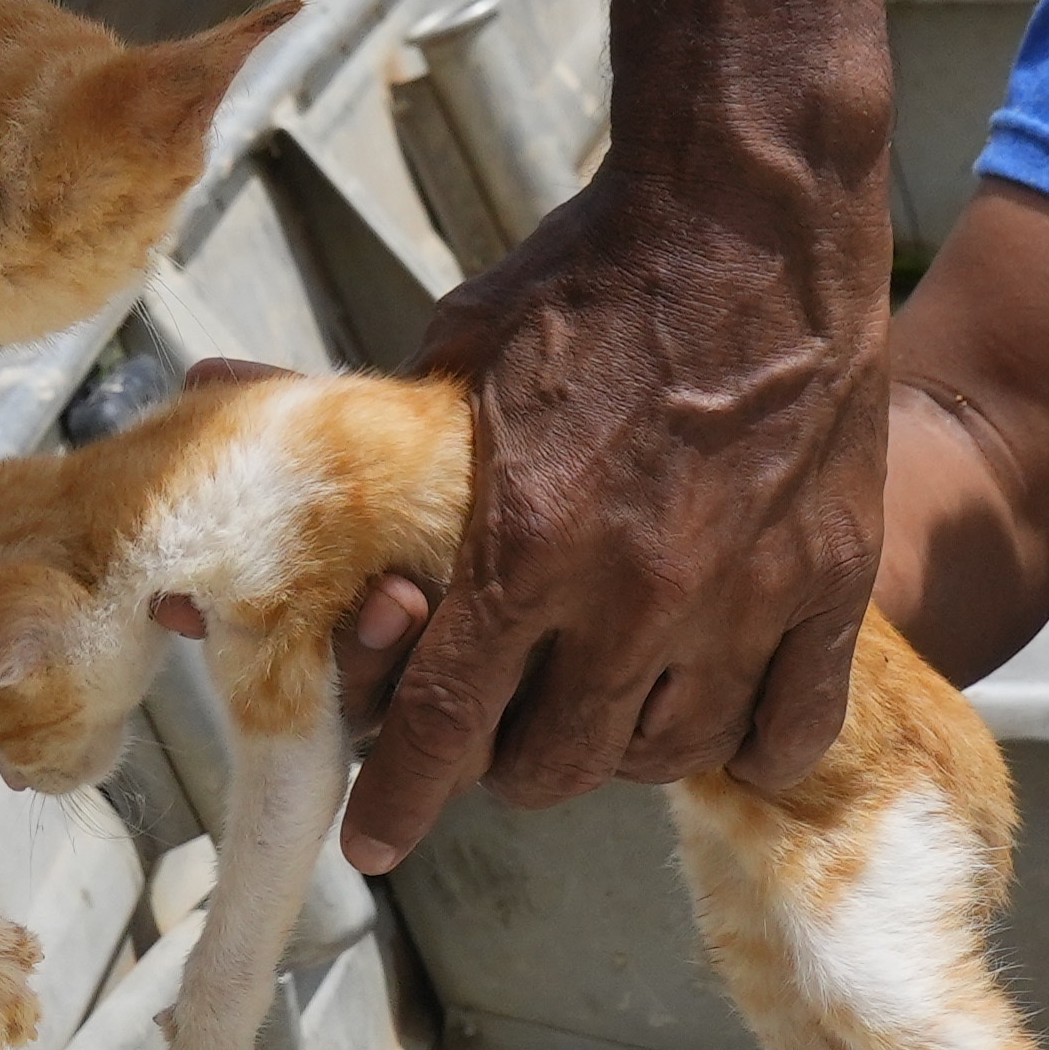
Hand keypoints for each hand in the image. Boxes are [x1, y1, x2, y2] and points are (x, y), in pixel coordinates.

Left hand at [337, 137, 884, 870]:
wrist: (745, 210)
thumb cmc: (592, 277)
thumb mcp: (456, 355)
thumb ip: (374, 437)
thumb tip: (218, 407)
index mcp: (524, 543)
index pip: (443, 731)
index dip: (399, 800)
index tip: (376, 839)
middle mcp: (635, 594)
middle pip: (556, 766)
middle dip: (511, 765)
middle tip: (507, 731)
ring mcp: (745, 595)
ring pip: (670, 756)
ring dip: (625, 751)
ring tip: (611, 711)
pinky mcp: (830, 579)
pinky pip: (792, 726)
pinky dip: (752, 739)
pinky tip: (722, 713)